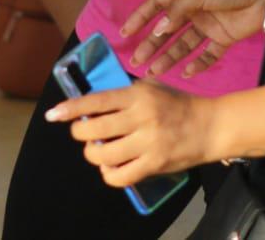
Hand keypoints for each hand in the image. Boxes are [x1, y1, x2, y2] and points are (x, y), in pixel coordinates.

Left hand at [46, 81, 217, 186]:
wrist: (210, 126)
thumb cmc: (178, 104)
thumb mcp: (153, 88)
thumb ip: (125, 94)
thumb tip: (93, 105)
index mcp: (138, 95)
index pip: (97, 101)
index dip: (72, 108)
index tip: (54, 114)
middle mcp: (141, 117)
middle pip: (94, 131)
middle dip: (80, 134)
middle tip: (82, 134)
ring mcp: (148, 143)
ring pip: (103, 155)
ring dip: (93, 155)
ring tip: (97, 151)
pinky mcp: (154, 164)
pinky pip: (120, 176)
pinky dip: (109, 174)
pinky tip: (111, 167)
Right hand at [120, 0, 264, 77]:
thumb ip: (177, 9)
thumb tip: (157, 28)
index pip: (156, 5)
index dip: (140, 18)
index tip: (125, 32)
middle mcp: (193, 9)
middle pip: (167, 30)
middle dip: (151, 44)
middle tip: (137, 60)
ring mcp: (208, 25)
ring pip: (183, 45)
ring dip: (169, 57)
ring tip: (155, 71)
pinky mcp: (223, 38)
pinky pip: (207, 55)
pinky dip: (197, 64)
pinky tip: (186, 72)